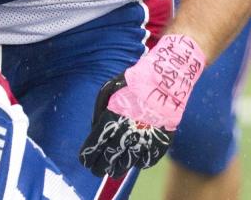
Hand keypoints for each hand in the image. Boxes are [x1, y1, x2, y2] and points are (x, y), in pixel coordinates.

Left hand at [79, 34, 205, 178]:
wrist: (166, 80)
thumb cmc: (133, 83)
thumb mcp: (108, 90)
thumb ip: (100, 111)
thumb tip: (95, 130)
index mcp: (112, 118)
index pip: (95, 144)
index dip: (89, 155)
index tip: (85, 161)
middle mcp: (127, 131)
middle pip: (110, 157)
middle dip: (100, 166)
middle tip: (96, 170)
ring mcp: (145, 138)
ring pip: (127, 163)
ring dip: (118, 168)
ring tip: (112, 171)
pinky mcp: (161, 142)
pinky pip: (147, 160)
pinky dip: (139, 163)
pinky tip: (133, 161)